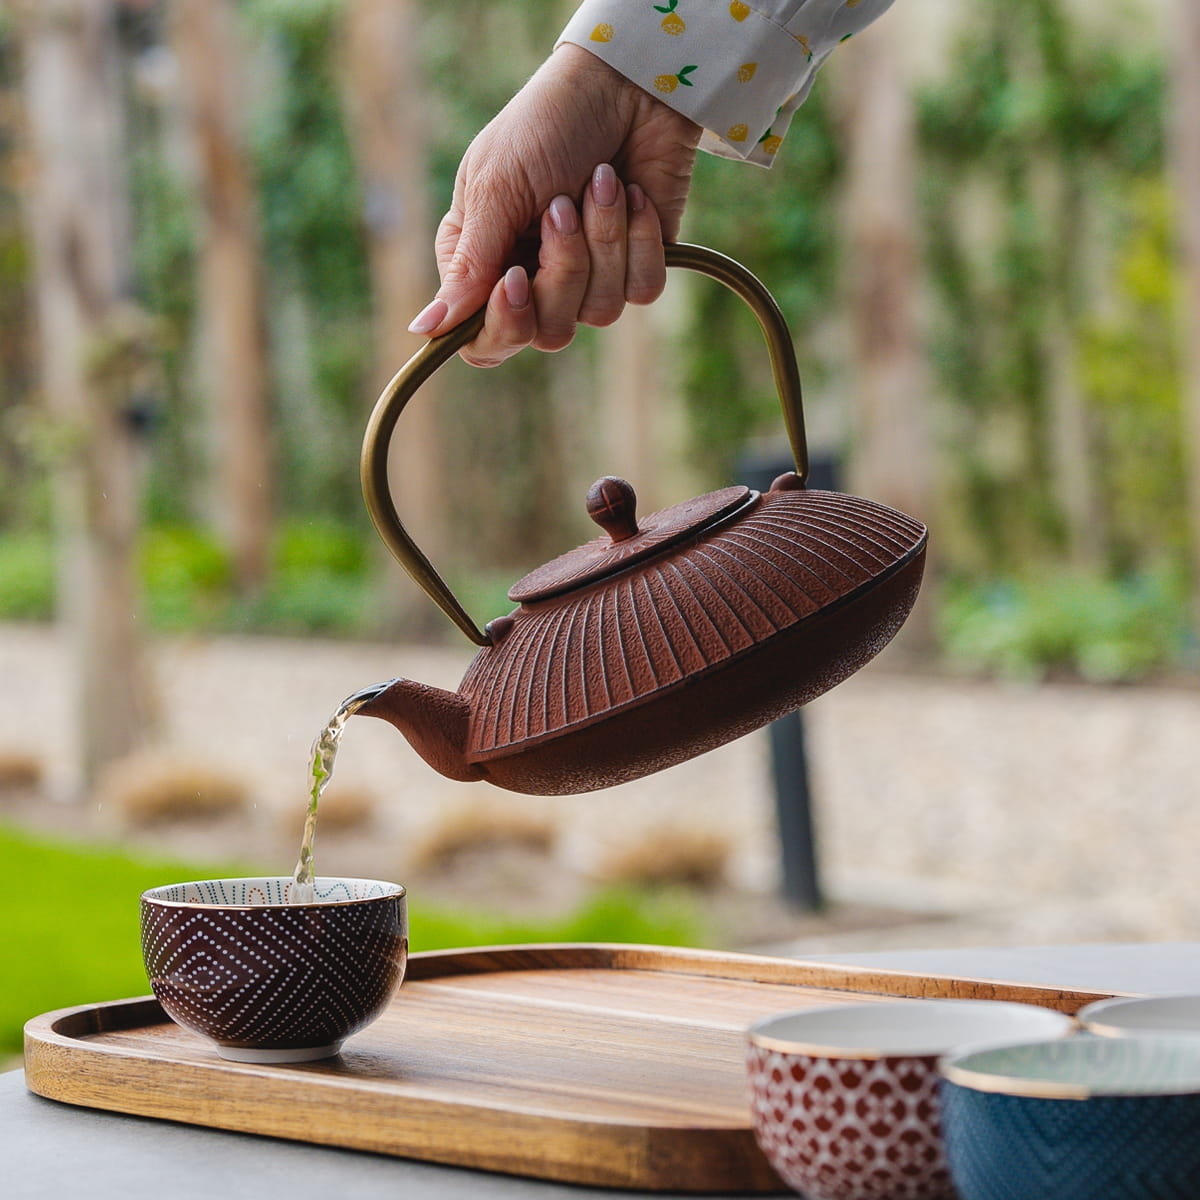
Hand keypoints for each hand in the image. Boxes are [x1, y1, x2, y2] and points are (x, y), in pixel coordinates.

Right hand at [409, 43, 700, 364]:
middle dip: (562, 270)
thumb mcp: (496, 189)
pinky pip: (640, 290)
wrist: (626, 84)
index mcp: (484, 264)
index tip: (516, 278)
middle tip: (560, 206)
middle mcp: (534, 280)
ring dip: (602, 240)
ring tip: (599, 181)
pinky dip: (638, 238)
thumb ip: (468, 266)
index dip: (504, 325)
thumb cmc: (547, 125)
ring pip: (598, 313)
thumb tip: (424, 329)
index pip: (484, 342)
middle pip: (546, 334)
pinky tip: (631, 193)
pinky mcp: (636, 267)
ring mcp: (588, 278)